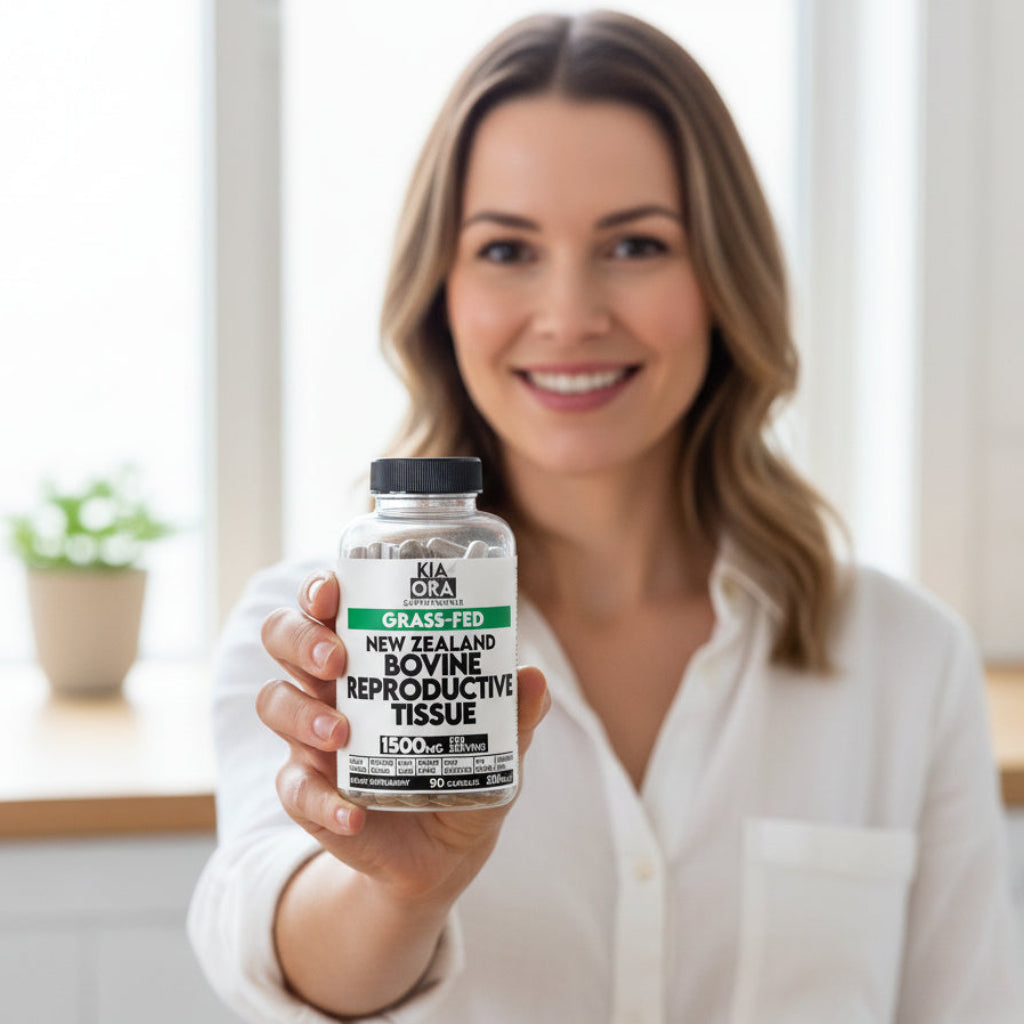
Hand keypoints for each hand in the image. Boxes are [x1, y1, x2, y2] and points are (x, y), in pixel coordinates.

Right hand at [257, 569, 549, 904]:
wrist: (446, 851)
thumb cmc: (464, 770)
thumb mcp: (497, 743)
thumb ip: (514, 713)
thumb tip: (532, 677)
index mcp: (370, 656)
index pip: (328, 605)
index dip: (320, 590)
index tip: (334, 592)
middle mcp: (331, 687)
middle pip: (284, 638)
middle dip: (301, 638)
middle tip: (337, 659)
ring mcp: (313, 740)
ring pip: (275, 703)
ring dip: (302, 714)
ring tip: (342, 733)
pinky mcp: (310, 795)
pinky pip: (296, 791)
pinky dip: (321, 800)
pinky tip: (353, 811)